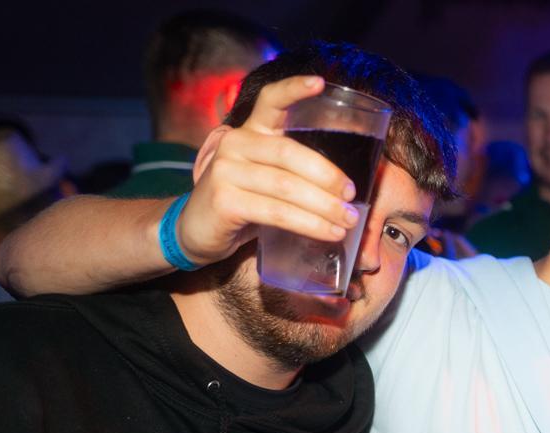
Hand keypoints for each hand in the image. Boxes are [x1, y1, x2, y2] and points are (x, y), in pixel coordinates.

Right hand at [173, 75, 365, 266]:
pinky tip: (329, 232)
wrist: (197, 230)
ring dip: (324, 206)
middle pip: (289, 152)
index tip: (320, 82)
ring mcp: (225, 170)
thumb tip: (347, 189)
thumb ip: (295, 171)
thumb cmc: (244, 202)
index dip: (293, 89)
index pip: (270, 101)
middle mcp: (235, 143)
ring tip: (348, 221)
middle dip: (327, 176)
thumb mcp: (266, 177)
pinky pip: (277, 212)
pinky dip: (309, 224)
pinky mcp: (224, 200)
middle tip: (352, 196)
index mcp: (250, 132)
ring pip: (287, 187)